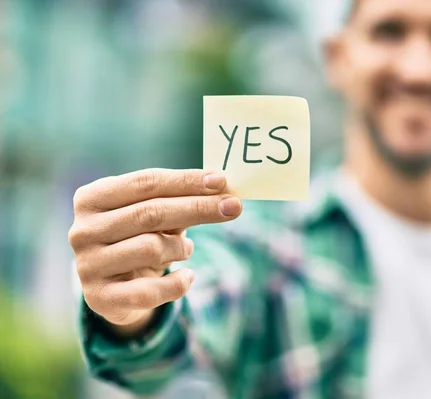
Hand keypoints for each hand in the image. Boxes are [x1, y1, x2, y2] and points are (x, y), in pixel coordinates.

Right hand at [69, 169, 241, 336]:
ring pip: (152, 248)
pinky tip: (189, 276)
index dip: (186, 181)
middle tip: (234, 206)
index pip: (146, 183)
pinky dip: (178, 283)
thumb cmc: (138, 237)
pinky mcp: (100, 298)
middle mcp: (82, 230)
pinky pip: (150, 291)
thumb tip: (223, 188)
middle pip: (150, 212)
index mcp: (92, 198)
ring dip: (182, 247)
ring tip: (187, 248)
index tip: (222, 181)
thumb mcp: (151, 214)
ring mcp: (87, 266)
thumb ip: (179, 199)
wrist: (114, 286)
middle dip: (198, 208)